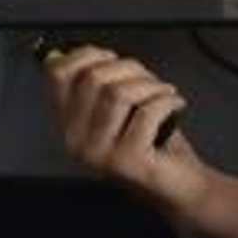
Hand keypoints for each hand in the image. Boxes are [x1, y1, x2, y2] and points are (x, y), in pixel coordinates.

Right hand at [41, 45, 208, 227]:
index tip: (111, 57)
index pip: (59, 76)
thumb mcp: (121, 109)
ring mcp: (100, 153)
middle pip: (94, 78)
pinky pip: (148, 111)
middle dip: (131, 69)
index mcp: (70, 124)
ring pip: (119, 92)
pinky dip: (169, 100)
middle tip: (150, 81)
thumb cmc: (153, 143)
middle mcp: (77, 141)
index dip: (87, 55)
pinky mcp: (127, 160)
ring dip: (151, 85)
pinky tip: (175, 106)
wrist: (178, 186)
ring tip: (164, 94)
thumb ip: (103, 83)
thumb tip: (89, 51)